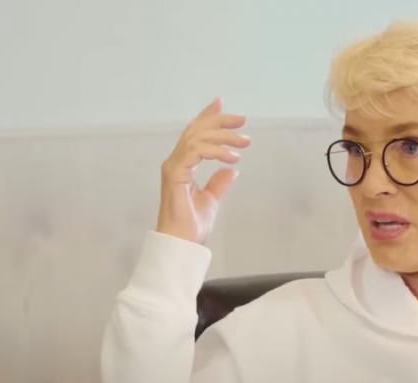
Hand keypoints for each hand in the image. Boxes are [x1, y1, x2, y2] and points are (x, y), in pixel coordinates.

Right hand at [155, 97, 249, 244]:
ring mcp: (173, 167)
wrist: (183, 245)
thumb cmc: (192, 226)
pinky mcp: (174, 174)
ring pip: (196, 138)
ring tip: (244, 142)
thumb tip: (232, 170)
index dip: (207, 117)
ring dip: (223, 136)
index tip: (222, 104)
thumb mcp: (212, 200)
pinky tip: (232, 158)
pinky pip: (195, 152)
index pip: (194, 134)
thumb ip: (219, 183)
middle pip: (196, 130)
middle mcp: (175, 162)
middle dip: (219, 120)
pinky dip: (215, 151)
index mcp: (183, 166)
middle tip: (243, 120)